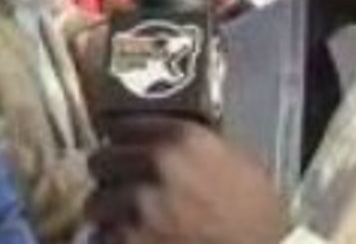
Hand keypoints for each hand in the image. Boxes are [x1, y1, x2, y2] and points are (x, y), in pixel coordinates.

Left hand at [87, 117, 289, 243]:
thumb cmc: (259, 221)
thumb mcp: (242, 166)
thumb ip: (199, 145)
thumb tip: (165, 137)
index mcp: (183, 137)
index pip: (121, 125)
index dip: (119, 141)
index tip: (120, 149)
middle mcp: (156, 163)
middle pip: (101, 160)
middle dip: (110, 177)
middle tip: (121, 190)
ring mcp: (140, 204)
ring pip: (96, 202)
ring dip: (108, 214)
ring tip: (128, 223)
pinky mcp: (129, 240)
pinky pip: (103, 237)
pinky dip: (113, 242)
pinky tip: (133, 242)